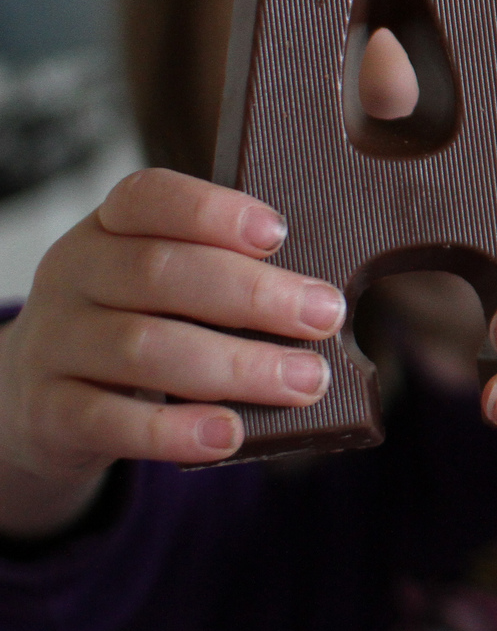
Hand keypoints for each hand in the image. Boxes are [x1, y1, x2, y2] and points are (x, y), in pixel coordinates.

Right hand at [0, 169, 344, 536]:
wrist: (38, 400)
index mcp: (109, 229)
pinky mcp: (48, 412)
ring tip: (303, 381)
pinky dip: (174, 431)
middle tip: (324, 316)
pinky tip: (228, 433)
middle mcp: (75, 276)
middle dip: (254, 295)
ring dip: (236, 366)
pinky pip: (110, 421)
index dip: (213, 210)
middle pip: (160, 273)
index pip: (149, 197)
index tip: (278, 232)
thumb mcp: (162, 285)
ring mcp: (56, 344)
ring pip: (143, 348)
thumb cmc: (134, 326)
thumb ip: (224, 275)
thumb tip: (323, 299)